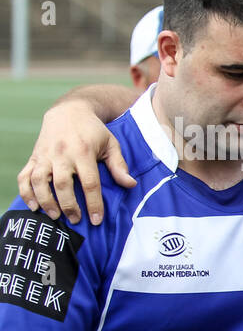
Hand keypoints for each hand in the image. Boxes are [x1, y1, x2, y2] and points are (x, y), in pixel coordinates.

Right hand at [18, 102, 132, 225]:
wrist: (68, 111)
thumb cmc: (93, 131)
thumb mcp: (111, 144)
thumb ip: (119, 165)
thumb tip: (130, 185)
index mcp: (83, 153)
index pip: (89, 183)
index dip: (93, 203)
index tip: (96, 220)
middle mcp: (62, 154)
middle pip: (62, 184)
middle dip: (69, 205)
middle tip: (75, 220)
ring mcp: (45, 156)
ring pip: (40, 181)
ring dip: (45, 201)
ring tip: (54, 216)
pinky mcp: (34, 157)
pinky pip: (24, 176)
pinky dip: (26, 192)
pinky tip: (33, 206)